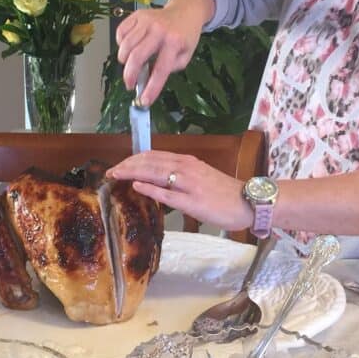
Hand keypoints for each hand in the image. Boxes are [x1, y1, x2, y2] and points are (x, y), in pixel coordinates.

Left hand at [107, 152, 254, 232]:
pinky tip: (136, 186)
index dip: (133, 160)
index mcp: (186, 162)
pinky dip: (150, 188)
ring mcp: (188, 184)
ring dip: (133, 172)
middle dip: (127, 165)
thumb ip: (179, 177)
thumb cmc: (224, 192)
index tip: (119, 165)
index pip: (153, 156)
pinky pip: (167, 193)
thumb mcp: (199, 177)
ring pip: (155, 173)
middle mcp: (186, 168)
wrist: (247, 202)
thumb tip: (156, 180)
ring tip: (116, 175)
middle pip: (150, 161)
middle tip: (111, 171)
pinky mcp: (192, 201)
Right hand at [116, 0, 212, 104]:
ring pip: (125, 45)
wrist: (185, 11)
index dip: (151, 88)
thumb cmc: (185, 35)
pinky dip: (120, 45)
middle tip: (131, 85)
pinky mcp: (136, 15)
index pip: (160, 70)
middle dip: (129, 76)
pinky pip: (121, 32)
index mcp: (174, 42)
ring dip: (124, 61)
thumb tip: (148, 79)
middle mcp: (159, 30)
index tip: (144, 101)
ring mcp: (146, 20)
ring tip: (131, 66)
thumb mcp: (185, 56)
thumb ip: (169, 69)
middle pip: (136, 57)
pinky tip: (129, 49)